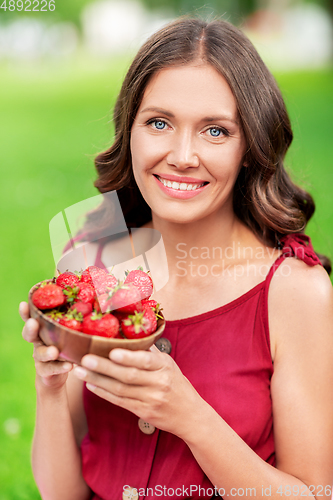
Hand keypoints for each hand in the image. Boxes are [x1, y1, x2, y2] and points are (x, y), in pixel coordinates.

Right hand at [19, 302, 72, 389]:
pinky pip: (51, 369)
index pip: (32, 317)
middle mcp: (39, 341)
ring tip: (54, 352)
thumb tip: (97, 303)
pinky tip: (69, 366)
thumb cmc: (68, 344)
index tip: (24, 304)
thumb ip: (78, 320)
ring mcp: (40, 357)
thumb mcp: (71, 331)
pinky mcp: (45, 371)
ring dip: (47, 352)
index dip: (26, 311)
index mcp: (44, 328)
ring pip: (40, 353)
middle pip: (29, 334)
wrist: (60, 372)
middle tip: (33, 323)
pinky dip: (60, 367)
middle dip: (30, 328)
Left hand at [73, 345, 203, 437]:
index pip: (146, 360)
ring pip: (120, 389)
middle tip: (84, 358)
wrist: (190, 415)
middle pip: (128, 375)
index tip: (111, 351)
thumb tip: (128, 334)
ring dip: (98, 379)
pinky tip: (91, 384)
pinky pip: (120, 401)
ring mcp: (151, 399)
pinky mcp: (143, 412)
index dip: (128, 357)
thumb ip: (150, 352)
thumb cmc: (177, 384)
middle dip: (104, 366)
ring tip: (80, 371)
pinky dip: (104, 392)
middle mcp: (159, 383)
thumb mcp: (169, 365)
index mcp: (165, 366)